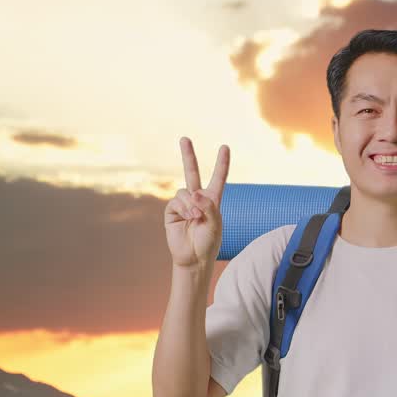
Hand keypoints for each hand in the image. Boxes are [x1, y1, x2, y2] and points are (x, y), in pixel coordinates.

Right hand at [165, 136, 228, 268]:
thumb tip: (193, 193)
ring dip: (192, 204)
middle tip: (184, 138)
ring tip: (196, 218)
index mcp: (212, 200)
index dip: (221, 163)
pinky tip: (188, 218)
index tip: (225, 147)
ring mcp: (183, 204)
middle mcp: (197, 199)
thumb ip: (208, 206)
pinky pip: (177, 201)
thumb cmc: (208, 242)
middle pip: (191, 172)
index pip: (218, 178)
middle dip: (187, 155)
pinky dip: (184, 208)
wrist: (193, 258)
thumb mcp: (215, 224)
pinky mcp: (171, 211)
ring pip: (185, 192)